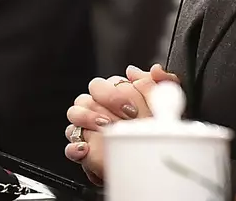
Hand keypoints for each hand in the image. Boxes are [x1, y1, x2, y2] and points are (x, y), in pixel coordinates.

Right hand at [64, 64, 180, 182]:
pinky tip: (86, 148)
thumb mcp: (165, 108)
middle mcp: (100, 109)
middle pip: (88, 94)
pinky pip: (70, 146)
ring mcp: (88, 129)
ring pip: (75, 113)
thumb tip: (154, 70)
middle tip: (123, 115)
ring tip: (106, 127)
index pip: (106, 84)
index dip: (116, 92)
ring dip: (88, 118)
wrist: (152, 165)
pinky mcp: (83, 151)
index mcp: (115, 96)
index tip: (131, 106)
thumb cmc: (154, 134)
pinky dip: (75, 147)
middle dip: (104, 101)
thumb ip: (162, 84)